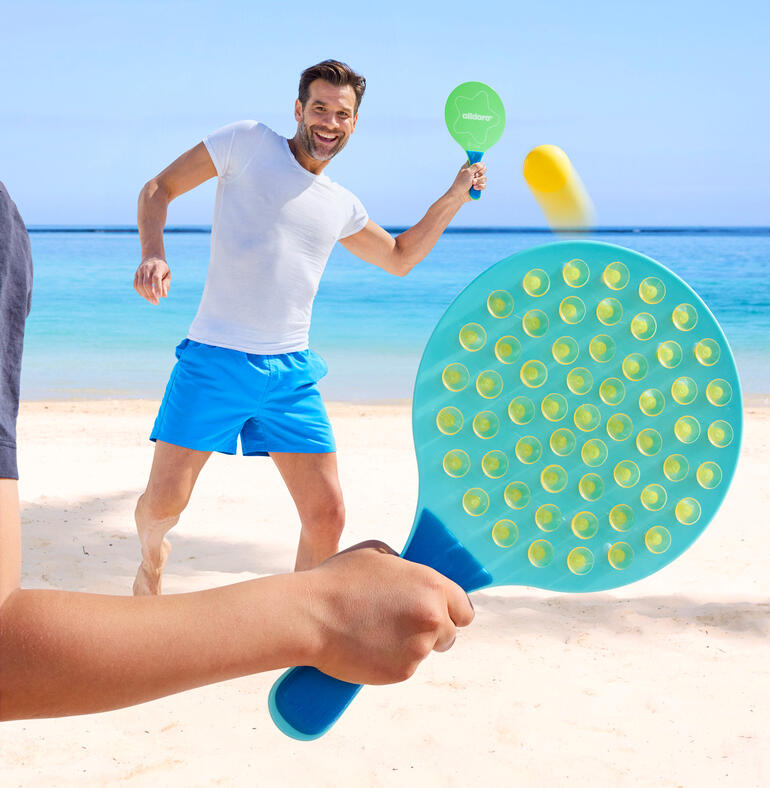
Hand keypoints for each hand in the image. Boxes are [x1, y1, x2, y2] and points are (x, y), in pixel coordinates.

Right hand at [134, 257, 170, 304]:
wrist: (152, 257)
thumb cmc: (162, 269)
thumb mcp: (168, 275)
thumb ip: (166, 285)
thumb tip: (164, 296)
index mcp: (157, 268)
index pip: (156, 278)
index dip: (157, 287)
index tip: (159, 297)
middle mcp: (147, 268)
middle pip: (146, 283)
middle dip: (151, 295)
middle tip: (156, 303)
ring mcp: (140, 271)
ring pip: (140, 285)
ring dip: (145, 295)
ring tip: (152, 301)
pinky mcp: (136, 274)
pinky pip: (136, 285)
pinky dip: (140, 292)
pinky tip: (146, 296)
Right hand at [303, 540, 473, 684]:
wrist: (311, 616)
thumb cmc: (339, 579)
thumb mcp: (378, 553)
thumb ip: (406, 567)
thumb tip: (414, 577)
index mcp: (432, 586)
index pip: (464, 607)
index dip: (451, 610)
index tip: (440, 613)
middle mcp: (433, 617)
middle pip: (450, 633)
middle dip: (433, 631)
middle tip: (405, 625)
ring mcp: (419, 647)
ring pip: (426, 651)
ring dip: (411, 645)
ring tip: (379, 632)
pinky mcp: (402, 672)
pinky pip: (405, 667)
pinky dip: (393, 661)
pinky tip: (369, 646)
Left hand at [448, 161, 486, 202]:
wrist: (458, 196)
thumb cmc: (461, 183)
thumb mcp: (468, 172)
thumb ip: (476, 166)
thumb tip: (482, 163)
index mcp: (469, 167)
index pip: (478, 162)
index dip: (479, 164)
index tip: (477, 168)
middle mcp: (473, 173)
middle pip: (484, 169)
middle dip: (480, 173)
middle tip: (475, 176)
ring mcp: (476, 180)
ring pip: (484, 178)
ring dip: (479, 181)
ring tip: (472, 184)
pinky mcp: (478, 187)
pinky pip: (484, 185)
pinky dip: (480, 187)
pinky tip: (475, 188)